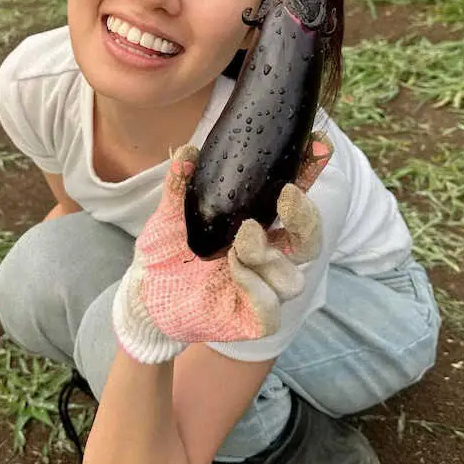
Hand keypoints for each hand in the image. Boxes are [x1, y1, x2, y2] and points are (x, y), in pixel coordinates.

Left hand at [112, 134, 332, 363]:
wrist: (145, 293)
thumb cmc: (167, 249)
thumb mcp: (171, 213)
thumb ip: (180, 184)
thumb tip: (187, 151)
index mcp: (260, 224)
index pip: (294, 198)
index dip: (310, 172)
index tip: (318, 144)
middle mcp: (270, 256)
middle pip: (310, 239)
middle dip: (306, 216)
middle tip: (286, 195)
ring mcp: (264, 289)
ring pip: (292, 278)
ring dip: (268, 254)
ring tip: (240, 239)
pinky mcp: (253, 320)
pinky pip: (270, 308)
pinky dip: (255, 286)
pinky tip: (233, 268)